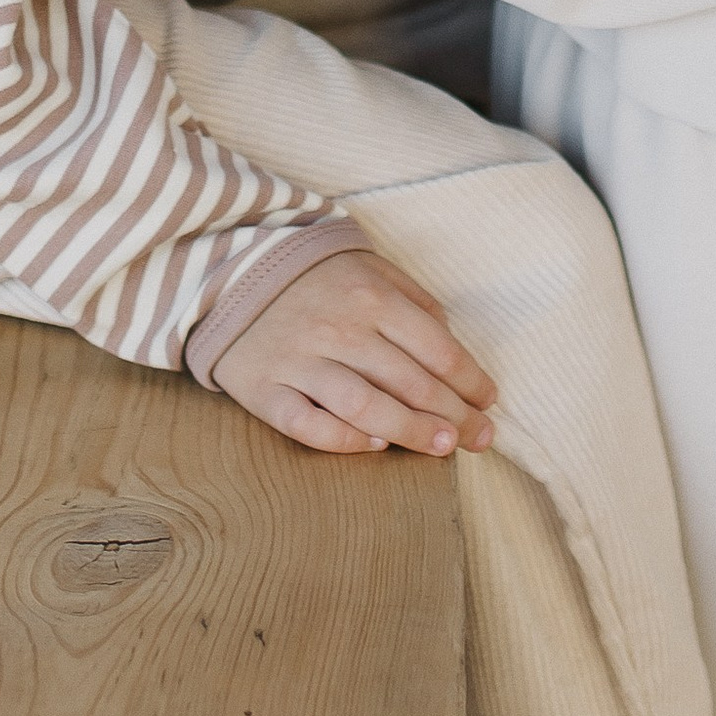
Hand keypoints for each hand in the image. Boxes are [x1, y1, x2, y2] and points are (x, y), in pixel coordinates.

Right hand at [209, 246, 498, 457]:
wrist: (227, 271)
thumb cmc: (313, 275)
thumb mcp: (370, 268)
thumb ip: (414, 301)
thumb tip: (452, 343)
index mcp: (370, 297)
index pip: (437, 349)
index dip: (470, 381)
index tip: (488, 402)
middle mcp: (338, 329)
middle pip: (410, 384)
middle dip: (455, 416)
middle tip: (480, 438)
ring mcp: (299, 361)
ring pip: (365, 408)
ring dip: (411, 433)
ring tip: (442, 448)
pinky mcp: (264, 389)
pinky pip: (307, 425)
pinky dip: (343, 440)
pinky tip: (373, 447)